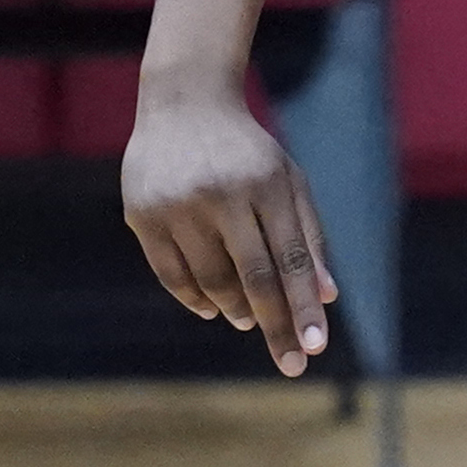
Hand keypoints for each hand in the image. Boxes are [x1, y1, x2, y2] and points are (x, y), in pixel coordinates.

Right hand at [121, 80, 336, 374]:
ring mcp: (177, 204)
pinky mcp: (142, 212)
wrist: (184, 103)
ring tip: (249, 319)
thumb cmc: (248, 152)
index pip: (290, 259)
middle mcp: (221, 194)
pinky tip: (213, 308)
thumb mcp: (289, 182)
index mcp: (266, 184)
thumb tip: (324, 296)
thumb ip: (308, 237)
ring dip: (235, 309)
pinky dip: (195, 298)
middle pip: (254, 278)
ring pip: (211, 280)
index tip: (315, 348)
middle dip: (276, 326)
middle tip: (290, 363)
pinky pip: (171, 273)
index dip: (303, 307)